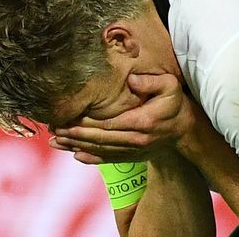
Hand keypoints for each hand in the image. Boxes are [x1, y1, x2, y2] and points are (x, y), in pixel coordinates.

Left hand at [49, 73, 196, 163]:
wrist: (184, 131)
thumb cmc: (175, 104)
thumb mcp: (170, 86)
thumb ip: (151, 82)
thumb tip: (131, 79)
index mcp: (142, 122)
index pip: (108, 123)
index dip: (86, 122)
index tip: (67, 118)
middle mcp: (135, 139)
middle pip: (99, 138)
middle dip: (74, 134)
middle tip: (53, 129)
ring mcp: (133, 150)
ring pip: (100, 150)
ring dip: (77, 146)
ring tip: (56, 142)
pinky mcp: (132, 155)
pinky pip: (108, 159)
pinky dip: (91, 158)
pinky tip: (75, 155)